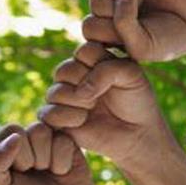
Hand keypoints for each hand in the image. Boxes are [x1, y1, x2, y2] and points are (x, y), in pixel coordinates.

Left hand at [0, 123, 103, 184]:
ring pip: (37, 130)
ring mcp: (37, 137)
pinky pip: (60, 136)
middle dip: (24, 158)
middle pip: (12, 129)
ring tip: (46, 172)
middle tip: (30, 177)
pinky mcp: (61, 136)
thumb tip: (15, 137)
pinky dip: (61, 160)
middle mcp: (12, 142)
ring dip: (44, 158)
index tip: (7, 183)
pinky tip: (61, 171)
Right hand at [38, 44, 174, 169]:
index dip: (99, 64)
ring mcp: (64, 98)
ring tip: (93, 108)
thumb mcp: (131, 74)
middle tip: (102, 96)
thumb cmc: (136, 102)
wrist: (137, 133)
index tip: (117, 78)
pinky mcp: (57, 121)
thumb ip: (106, 70)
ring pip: (54, 92)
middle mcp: (73, 77)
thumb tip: (79, 92)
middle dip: (85, 83)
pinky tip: (83, 120)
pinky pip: (48, 113)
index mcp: (91, 61)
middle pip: (64, 70)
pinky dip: (67, 116)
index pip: (84, 51)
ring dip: (77, 101)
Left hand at [83, 0, 185, 61]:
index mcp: (107, 28)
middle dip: (120, 8)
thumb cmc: (168, 38)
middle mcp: (111, 4)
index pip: (90, 27)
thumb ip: (122, 24)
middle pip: (96, 1)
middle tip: (143, 12)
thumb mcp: (142, 45)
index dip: (110, 30)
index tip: (135, 34)